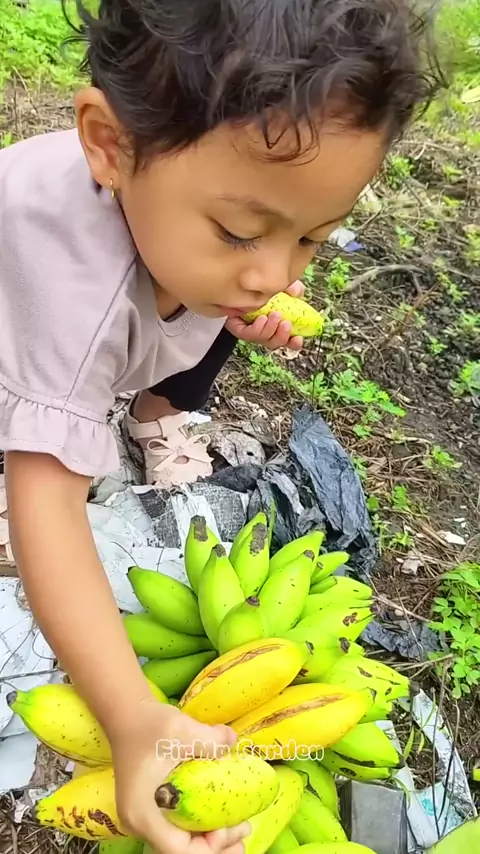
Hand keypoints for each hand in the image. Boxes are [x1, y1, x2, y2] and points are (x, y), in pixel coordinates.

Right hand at [111, 700, 248, 853]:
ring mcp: (144, 817)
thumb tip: (234, 741)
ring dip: (209, 839)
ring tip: (238, 827)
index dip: (207, 846)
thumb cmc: (148, 724)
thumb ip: (211, 739)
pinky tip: (220, 817)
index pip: (177, 850)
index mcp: (143, 813)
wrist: (126, 714)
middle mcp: (140, 823)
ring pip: (180, 842)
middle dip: (215, 846)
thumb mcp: (182, 730)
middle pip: (181, 851)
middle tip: (243, 831)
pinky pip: (177, 828)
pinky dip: (200, 828)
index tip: (228, 826)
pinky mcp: (151, 808)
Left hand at [226, 280, 304, 350]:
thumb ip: (292, 288)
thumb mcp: (282, 285)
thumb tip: (296, 293)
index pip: (288, 339)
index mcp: (278, 324)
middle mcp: (265, 330)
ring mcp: (252, 331)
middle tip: (286, 323)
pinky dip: (257, 328)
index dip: (294, 343)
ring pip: (263, 340)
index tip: (298, 339)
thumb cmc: (262, 286)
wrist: (239, 283)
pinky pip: (248, 335)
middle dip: (282, 336)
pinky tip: (261, 319)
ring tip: (274, 315)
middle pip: (275, 343)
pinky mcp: (238, 328)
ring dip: (271, 330)